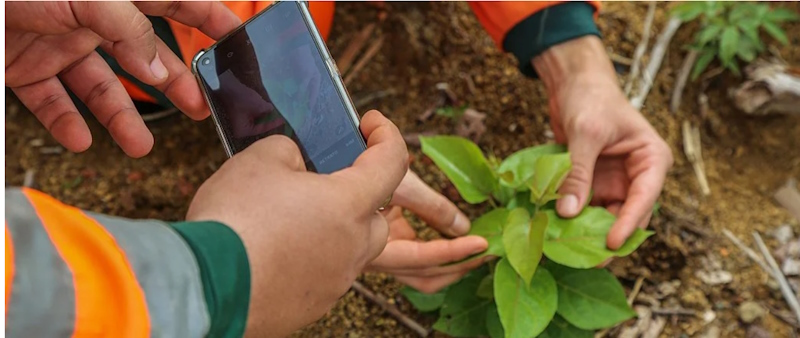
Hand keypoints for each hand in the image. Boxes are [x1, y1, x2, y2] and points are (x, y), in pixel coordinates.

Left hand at [5, 2, 240, 157]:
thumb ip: (127, 28)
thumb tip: (160, 70)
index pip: (174, 0)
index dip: (208, 16)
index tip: (236, 36)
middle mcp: (91, 18)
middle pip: (144, 55)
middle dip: (174, 84)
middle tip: (199, 109)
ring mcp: (58, 43)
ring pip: (101, 87)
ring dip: (122, 118)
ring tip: (140, 147)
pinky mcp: (26, 67)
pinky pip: (53, 101)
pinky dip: (67, 123)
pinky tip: (82, 140)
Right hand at [186, 111, 407, 336]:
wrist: (204, 286)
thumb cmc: (234, 222)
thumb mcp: (260, 157)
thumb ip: (291, 150)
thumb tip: (295, 161)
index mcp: (350, 205)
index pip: (393, 162)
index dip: (386, 135)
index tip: (372, 124)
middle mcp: (353, 248)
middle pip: (375, 214)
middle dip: (360, 193)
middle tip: (325, 179)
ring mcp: (335, 282)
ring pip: (350, 248)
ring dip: (332, 228)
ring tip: (291, 217)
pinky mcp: (312, 305)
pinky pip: (323, 273)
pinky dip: (309, 258)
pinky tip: (276, 249)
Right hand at [365, 170, 488, 293]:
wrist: (331, 166)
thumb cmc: (356, 169)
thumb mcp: (399, 184)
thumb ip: (432, 207)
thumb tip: (463, 227)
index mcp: (372, 247)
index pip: (422, 258)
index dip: (454, 252)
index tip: (482, 242)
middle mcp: (376, 258)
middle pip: (426, 276)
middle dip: (460, 267)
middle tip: (490, 253)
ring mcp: (382, 254)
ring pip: (422, 273)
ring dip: (452, 264)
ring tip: (479, 249)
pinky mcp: (386, 244)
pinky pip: (418, 259)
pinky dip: (440, 253)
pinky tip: (457, 237)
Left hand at [533, 36, 673, 249]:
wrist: (574, 81)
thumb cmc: (590, 98)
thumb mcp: (585, 134)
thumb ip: (578, 172)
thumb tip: (568, 212)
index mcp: (650, 160)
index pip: (644, 199)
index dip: (629, 224)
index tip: (611, 244)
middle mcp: (636, 175)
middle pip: (627, 215)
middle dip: (608, 235)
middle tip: (587, 258)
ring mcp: (614, 181)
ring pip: (605, 216)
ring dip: (588, 230)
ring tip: (569, 249)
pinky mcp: (593, 183)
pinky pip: (586, 207)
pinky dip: (573, 217)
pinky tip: (557, 231)